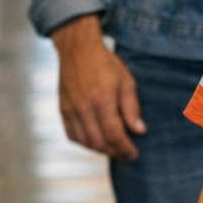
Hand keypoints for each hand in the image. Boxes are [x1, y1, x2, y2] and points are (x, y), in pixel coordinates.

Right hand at [51, 14, 144, 158]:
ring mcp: (71, 110)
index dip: (125, 149)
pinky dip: (85, 143)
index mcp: (102, 101)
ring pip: (86, 142)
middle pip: (100, 143)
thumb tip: (139, 130)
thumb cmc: (104, 63)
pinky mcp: (63, 110)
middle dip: (115, 152)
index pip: (115, 136)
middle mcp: (84, 108)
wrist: (78, 49)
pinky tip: (95, 141)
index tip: (134, 153)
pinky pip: (72, 136)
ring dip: (101, 150)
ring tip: (113, 148)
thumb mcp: (126, 81)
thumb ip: (132, 107)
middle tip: (126, 153)